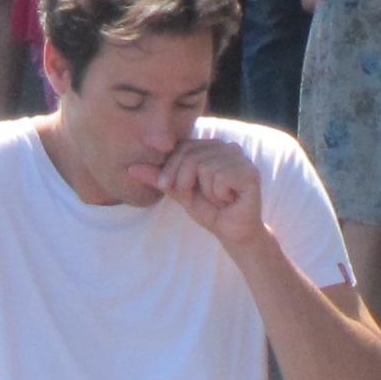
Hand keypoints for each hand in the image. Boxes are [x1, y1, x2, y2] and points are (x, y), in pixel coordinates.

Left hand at [155, 134, 269, 248]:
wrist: (232, 233)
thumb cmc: (208, 209)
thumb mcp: (178, 192)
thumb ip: (158, 178)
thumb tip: (131, 168)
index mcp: (210, 146)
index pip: (182, 147)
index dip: (170, 169)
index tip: (170, 188)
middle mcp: (226, 146)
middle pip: (191, 156)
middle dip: (185, 182)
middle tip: (200, 198)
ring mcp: (240, 157)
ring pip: (204, 167)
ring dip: (205, 191)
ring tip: (217, 199)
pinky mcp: (250, 172)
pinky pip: (220, 178)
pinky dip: (219, 194)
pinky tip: (228, 199)